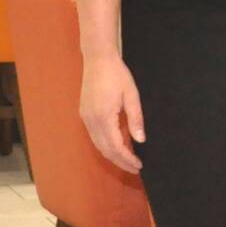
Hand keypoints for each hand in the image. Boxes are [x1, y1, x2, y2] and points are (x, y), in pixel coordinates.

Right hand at [80, 52, 145, 172]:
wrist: (98, 59)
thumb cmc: (117, 75)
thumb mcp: (132, 95)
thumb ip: (136, 119)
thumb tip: (141, 140)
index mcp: (103, 117)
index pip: (115, 147)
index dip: (127, 159)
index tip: (139, 165)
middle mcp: (91, 121)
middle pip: (105, 150)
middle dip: (120, 161)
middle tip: (135, 167)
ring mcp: (86, 118)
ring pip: (98, 145)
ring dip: (113, 154)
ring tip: (129, 159)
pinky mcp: (85, 114)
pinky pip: (95, 136)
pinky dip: (107, 144)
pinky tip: (118, 144)